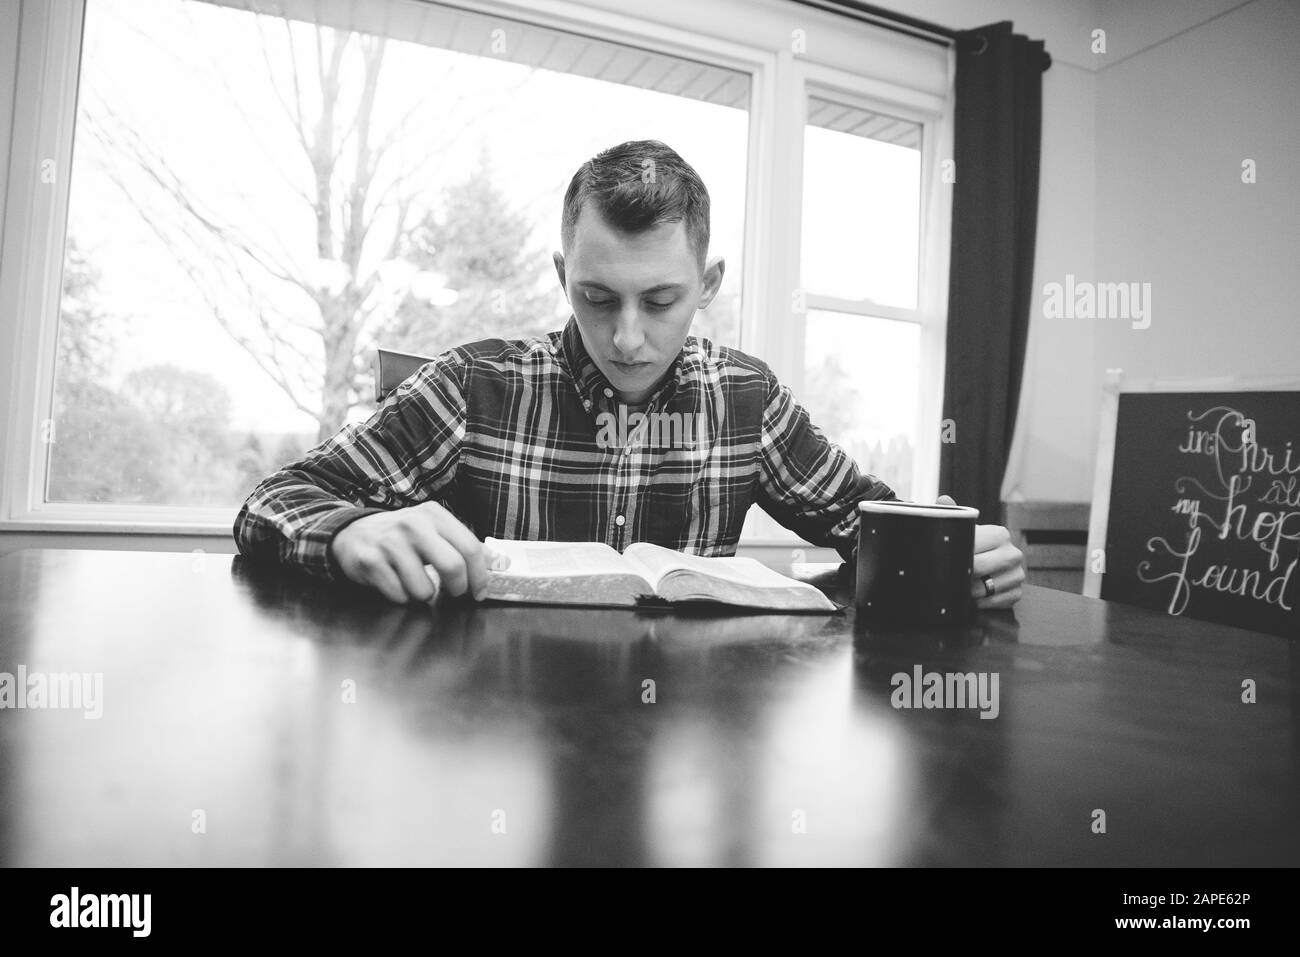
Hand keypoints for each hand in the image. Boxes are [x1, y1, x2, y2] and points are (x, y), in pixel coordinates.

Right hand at [329, 502, 503, 603]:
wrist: (352, 532)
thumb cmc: (402, 537)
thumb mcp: (434, 530)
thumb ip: (464, 544)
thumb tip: (499, 562)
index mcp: (434, 515)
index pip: (470, 547)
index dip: (481, 575)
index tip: (480, 592)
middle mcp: (413, 524)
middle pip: (452, 566)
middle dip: (458, 588)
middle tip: (454, 593)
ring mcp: (390, 542)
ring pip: (424, 588)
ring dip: (423, 594)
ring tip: (415, 582)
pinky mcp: (370, 561)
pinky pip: (399, 595)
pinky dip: (401, 597)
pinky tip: (394, 582)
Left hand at [937, 494, 1024, 609]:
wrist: (985, 561)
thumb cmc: (970, 543)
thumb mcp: (963, 528)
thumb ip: (953, 514)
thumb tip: (943, 500)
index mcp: (1000, 534)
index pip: (972, 550)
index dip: (954, 559)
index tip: (942, 564)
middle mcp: (1013, 553)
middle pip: (979, 570)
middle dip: (960, 577)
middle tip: (945, 579)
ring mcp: (1018, 574)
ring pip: (987, 589)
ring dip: (969, 593)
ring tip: (957, 590)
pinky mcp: (1017, 592)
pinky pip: (998, 602)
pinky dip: (982, 603)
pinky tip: (972, 600)